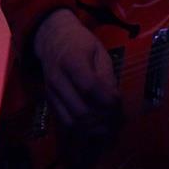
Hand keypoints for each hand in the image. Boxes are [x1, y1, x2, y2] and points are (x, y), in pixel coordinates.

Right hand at [33, 10, 118, 130]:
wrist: (52, 39)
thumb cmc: (80, 43)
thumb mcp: (99, 52)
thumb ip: (107, 77)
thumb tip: (114, 102)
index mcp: (72, 61)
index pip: (90, 87)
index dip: (108, 101)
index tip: (119, 102)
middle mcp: (58, 79)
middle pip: (81, 111)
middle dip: (103, 120)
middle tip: (117, 120)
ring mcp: (51, 92)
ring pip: (72, 122)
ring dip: (93, 129)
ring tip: (108, 127)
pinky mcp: (50, 101)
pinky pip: (65, 123)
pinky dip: (82, 130)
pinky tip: (95, 127)